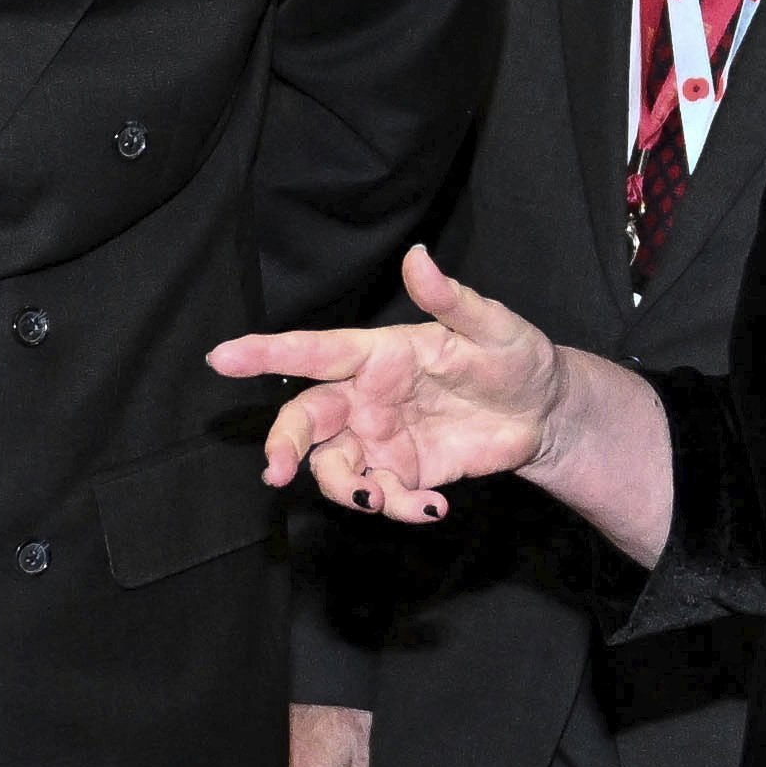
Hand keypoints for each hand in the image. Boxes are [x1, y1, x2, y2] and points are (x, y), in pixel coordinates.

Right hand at [212, 246, 564, 524]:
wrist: (543, 413)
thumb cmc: (515, 356)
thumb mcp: (492, 326)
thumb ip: (451, 299)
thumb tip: (419, 257)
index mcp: (378, 354)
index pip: (313, 351)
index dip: (265, 352)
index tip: (222, 357)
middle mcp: (367, 397)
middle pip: (306, 418)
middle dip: (285, 443)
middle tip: (277, 471)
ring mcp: (380, 438)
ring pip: (332, 464)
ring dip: (343, 488)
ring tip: (380, 500)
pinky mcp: (402, 473)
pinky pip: (380, 496)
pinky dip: (397, 509)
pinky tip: (434, 507)